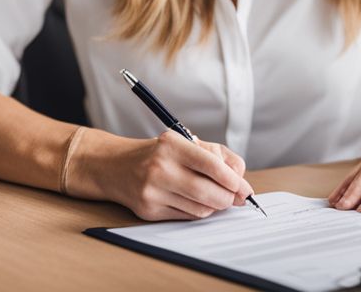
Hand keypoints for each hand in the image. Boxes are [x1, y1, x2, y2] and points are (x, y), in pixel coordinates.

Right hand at [86, 130, 254, 220]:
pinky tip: (193, 201)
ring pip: (200, 209)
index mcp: (171, 145)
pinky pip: (186, 217)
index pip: (211, 165)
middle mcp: (160, 168)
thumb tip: (242, 182)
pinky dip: (197, 212)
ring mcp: (152, 191)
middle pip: (208, 192)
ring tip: (212, 196)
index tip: (244, 187)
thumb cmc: (159, 154)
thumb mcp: (186, 143)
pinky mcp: (149, 210)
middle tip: (235, 197)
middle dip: (228, 198)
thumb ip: (218, 156)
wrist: (116, 167)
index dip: (233, 180)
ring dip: (213, 206)